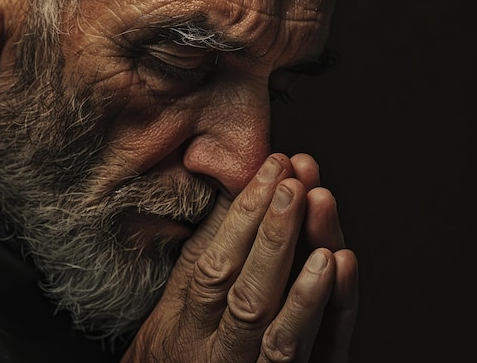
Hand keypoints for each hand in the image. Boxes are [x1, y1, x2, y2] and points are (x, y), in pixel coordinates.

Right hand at [122, 153, 357, 362]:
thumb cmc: (177, 349)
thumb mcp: (174, 302)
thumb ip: (203, 250)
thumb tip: (231, 192)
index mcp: (184, 329)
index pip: (213, 270)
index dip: (241, 218)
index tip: (268, 172)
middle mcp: (218, 357)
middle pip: (250, 299)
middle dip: (274, 236)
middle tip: (293, 185)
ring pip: (283, 336)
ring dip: (306, 274)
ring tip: (319, 221)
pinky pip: (320, 356)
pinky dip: (332, 310)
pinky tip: (342, 265)